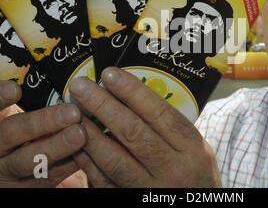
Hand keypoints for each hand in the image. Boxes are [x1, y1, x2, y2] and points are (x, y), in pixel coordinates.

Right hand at [0, 80, 87, 186]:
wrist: (49, 165)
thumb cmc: (44, 129)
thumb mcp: (39, 111)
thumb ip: (49, 98)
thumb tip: (82, 81)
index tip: (16, 89)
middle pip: (9, 133)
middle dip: (42, 122)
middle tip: (72, 113)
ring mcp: (5, 170)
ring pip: (26, 160)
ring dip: (56, 147)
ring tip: (80, 135)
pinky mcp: (23, 189)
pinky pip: (46, 178)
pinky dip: (69, 164)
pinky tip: (86, 154)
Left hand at [69, 67, 221, 187]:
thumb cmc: (194, 171)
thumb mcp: (192, 146)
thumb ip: (167, 126)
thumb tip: (128, 94)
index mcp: (191, 148)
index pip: (159, 113)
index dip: (132, 91)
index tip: (110, 74)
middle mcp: (174, 169)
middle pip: (133, 133)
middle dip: (104, 106)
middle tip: (81, 86)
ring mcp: (152, 189)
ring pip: (114, 160)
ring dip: (90, 134)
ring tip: (73, 113)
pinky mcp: (133, 201)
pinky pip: (104, 182)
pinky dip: (88, 162)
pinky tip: (77, 143)